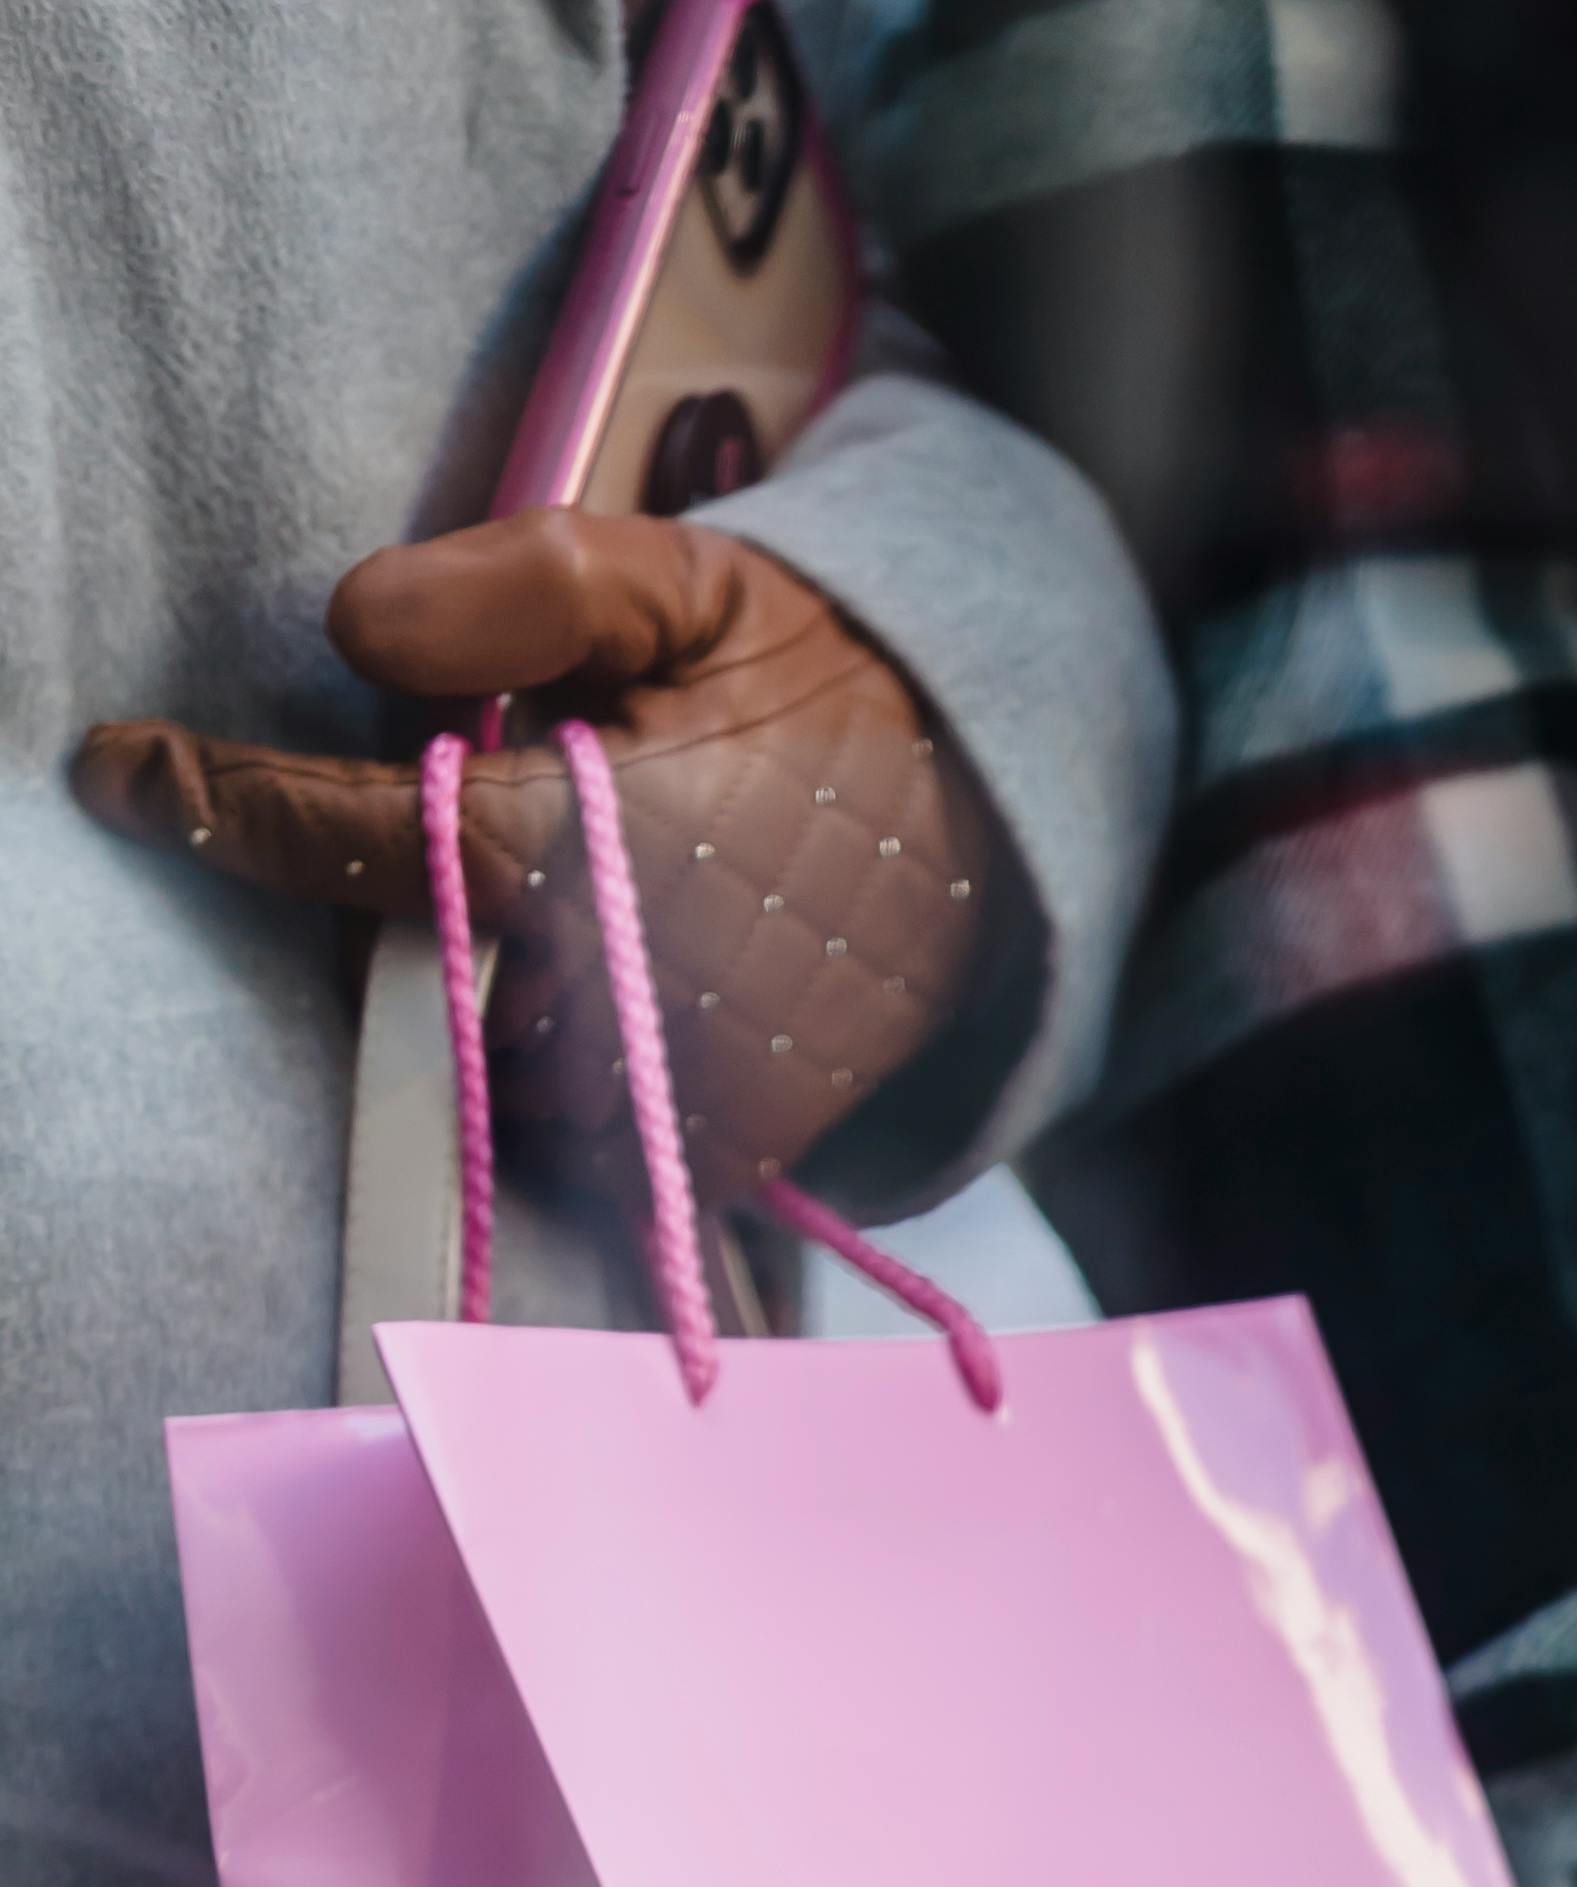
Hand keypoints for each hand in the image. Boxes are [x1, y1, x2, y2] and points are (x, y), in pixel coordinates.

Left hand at [74, 509, 1000, 1196]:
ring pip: (493, 1064)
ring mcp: (669, 1102)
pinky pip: (580, 1129)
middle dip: (413, 905)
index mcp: (592, 857)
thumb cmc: (834, 691)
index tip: (117, 769)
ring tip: (573, 905)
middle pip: (418, 975)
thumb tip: (355, 630)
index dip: (221, 806)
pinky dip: (565, 1065)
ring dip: (492, 994)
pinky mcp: (718, 1157)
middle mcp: (619, 1004)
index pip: (357, 842)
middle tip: (500, 822)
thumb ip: (527, 586)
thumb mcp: (696, 584)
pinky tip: (610, 990)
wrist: (1005, 833)